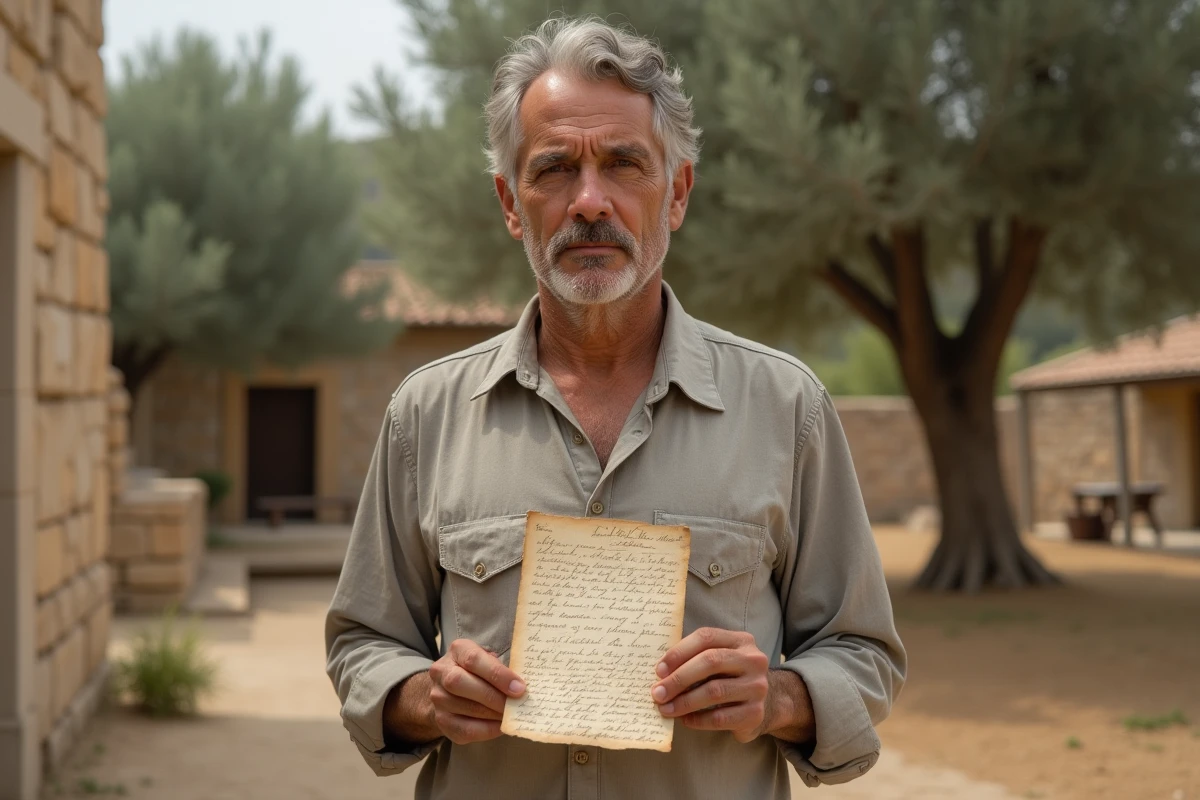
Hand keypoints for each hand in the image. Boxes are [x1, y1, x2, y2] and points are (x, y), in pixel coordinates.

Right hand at [427, 639, 525, 744]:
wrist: (448, 688)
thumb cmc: (477, 670)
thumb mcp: (487, 659)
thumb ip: (501, 668)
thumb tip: (520, 687)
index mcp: (458, 650)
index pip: (474, 659)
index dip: (498, 674)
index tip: (519, 688)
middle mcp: (442, 672)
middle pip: (461, 683)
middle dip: (493, 696)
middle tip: (516, 705)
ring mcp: (438, 697)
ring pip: (464, 708)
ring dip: (492, 715)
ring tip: (511, 716)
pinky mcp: (440, 720)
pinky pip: (464, 729)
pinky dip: (486, 730)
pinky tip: (500, 726)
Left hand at [651, 627, 770, 742]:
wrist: (770, 702)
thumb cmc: (732, 677)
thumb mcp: (721, 659)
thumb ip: (696, 658)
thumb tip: (661, 674)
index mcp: (741, 640)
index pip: (706, 637)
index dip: (679, 652)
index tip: (659, 670)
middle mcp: (753, 660)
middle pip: (710, 662)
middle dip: (679, 679)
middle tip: (658, 693)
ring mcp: (757, 687)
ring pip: (714, 691)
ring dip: (684, 702)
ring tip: (666, 709)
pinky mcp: (756, 713)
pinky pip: (720, 717)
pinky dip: (698, 719)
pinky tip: (685, 720)